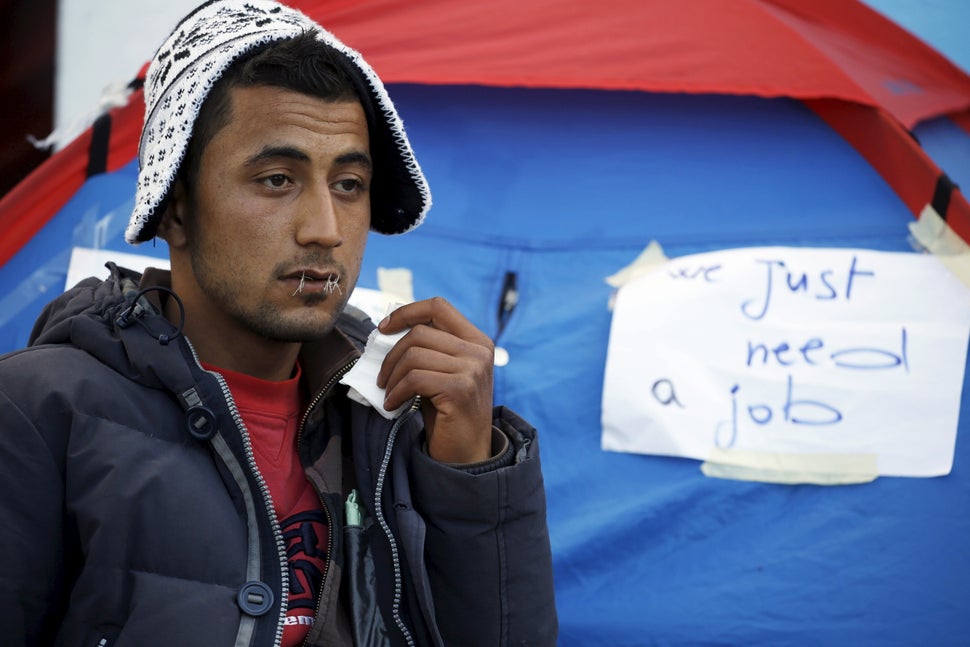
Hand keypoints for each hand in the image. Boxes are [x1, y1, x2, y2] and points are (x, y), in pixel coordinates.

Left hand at [376, 297, 493, 463]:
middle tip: (383, 377)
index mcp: (477, 340)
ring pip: (414, 355)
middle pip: (420, 332)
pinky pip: (414, 379)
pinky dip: (396, 392)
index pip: (438, 306)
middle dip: (392, 354)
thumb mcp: (444, 371)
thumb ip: (430, 348)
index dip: (407, 312)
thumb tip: (389, 328)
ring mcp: (472, 370)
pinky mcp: (460, 389)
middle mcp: (479, 351)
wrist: (467, 453)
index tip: (384, 329)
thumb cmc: (448, 411)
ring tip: (390, 393)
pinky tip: (394, 405)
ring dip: (393, 377)